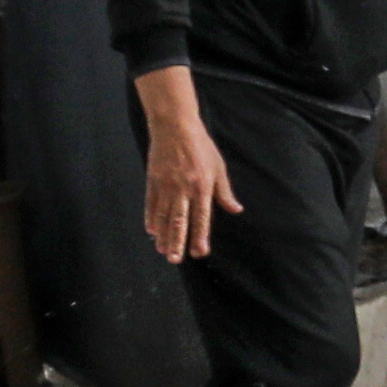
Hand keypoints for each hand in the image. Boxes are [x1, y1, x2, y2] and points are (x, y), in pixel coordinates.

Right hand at [132, 73, 234, 264]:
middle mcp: (183, 189)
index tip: (199, 252)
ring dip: (163, 236)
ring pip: (163, 216)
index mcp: (202, 187)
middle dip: (178, 242)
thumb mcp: (218, 167)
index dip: (200, 236)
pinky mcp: (153, 180)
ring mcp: (166, 186)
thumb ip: (225, 192)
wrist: (175, 126)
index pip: (201, 217)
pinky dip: (151, 218)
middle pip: (179, 221)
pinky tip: (152, 231)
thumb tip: (236, 210)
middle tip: (176, 260)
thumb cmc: (201, 146)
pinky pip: (151, 204)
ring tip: (163, 251)